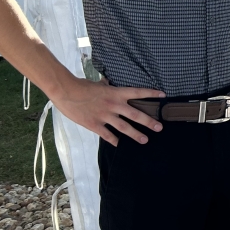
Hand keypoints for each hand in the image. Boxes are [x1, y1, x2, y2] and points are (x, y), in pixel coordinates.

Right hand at [49, 76, 164, 145]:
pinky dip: (114, 141)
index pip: (138, 92)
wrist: (66, 91)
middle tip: (159, 128)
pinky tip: (120, 146)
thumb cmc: (81, 86)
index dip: (151, 94)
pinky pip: (108, 135)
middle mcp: (114, 105)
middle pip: (136, 114)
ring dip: (136, 134)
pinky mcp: (94, 125)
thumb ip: (106, 86)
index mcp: (116, 93)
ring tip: (145, 140)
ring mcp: (105, 116)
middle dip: (149, 122)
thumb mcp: (98, 84)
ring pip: (124, 127)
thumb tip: (108, 83)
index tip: (163, 95)